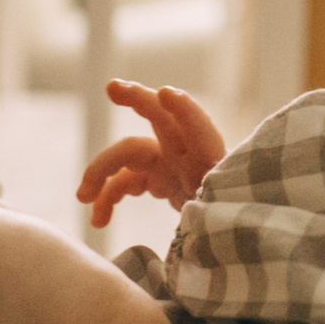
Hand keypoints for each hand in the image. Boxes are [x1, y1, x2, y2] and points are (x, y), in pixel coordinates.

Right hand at [75, 80, 227, 227]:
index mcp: (213, 165)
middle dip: (139, 99)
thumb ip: (210, 218)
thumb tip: (195, 221)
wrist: (242, 235)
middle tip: (113, 88)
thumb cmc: (236, 227)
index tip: (166, 94)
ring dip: (103, 169)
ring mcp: (173, 165)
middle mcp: (191, 157)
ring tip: (83, 197)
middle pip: (163, 121)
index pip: (202, 132)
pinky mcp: (162, 179)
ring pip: (131, 153)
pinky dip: (109, 196)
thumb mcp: (228, 224)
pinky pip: (127, 179)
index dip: (186, 111)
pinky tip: (98, 220)